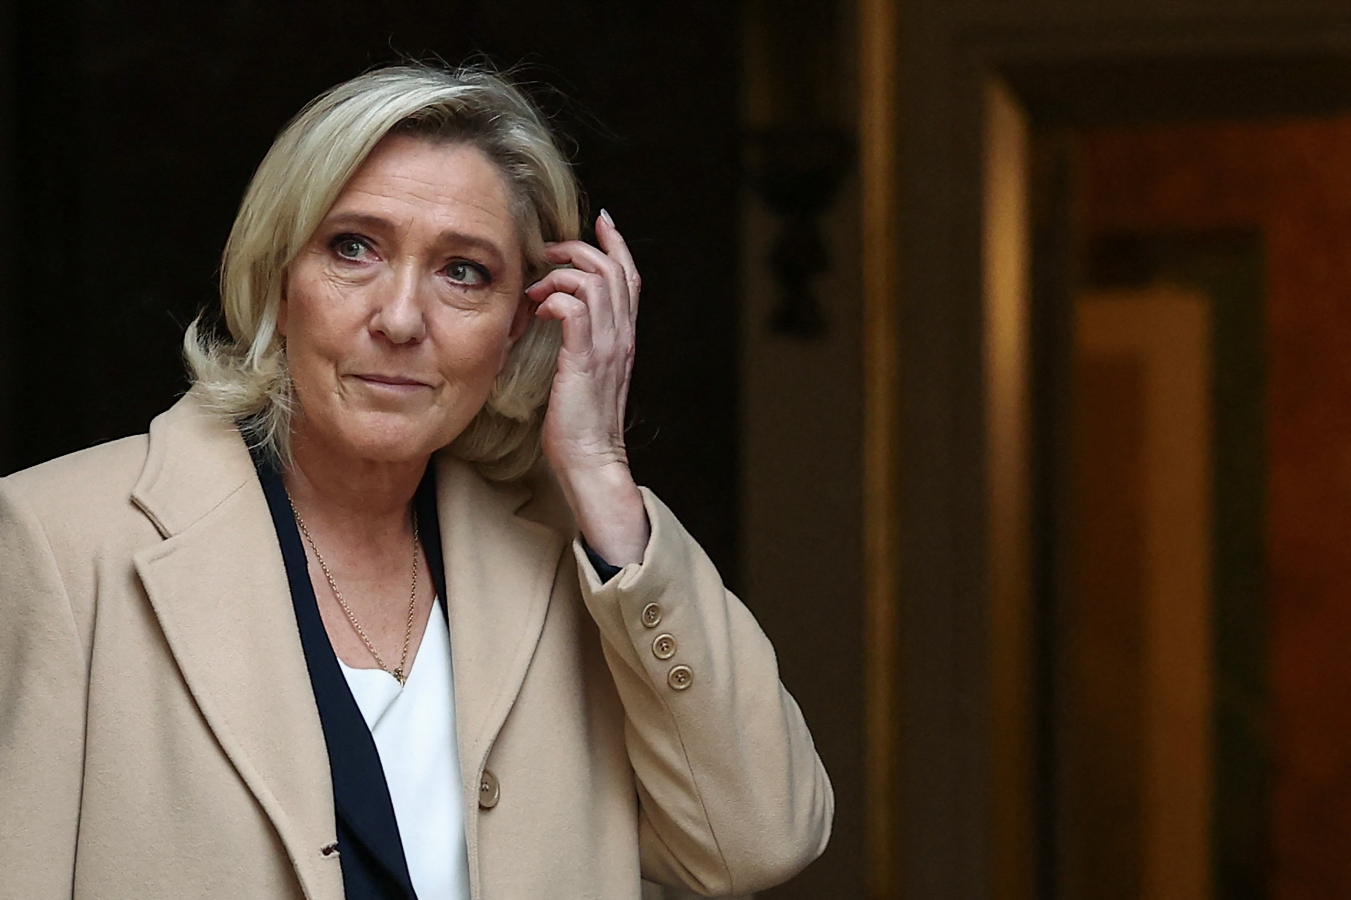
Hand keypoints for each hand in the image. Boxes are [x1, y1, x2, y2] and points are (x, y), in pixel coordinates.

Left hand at [525, 211, 649, 565]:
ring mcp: (607, 348)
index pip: (629, 278)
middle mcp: (622, 337)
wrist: (592, 461)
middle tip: (551, 250)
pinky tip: (538, 311)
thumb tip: (561, 319)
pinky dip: (554, 299)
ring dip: (561, 275)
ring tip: (538, 288)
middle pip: (615, 270)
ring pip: (595, 282)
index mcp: (624, 339)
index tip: (601, 222)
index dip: (617, 245)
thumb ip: (582, 345)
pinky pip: (575, 308)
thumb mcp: (585, 375)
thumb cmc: (581, 426)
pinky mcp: (586, 359)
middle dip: (581, 248)